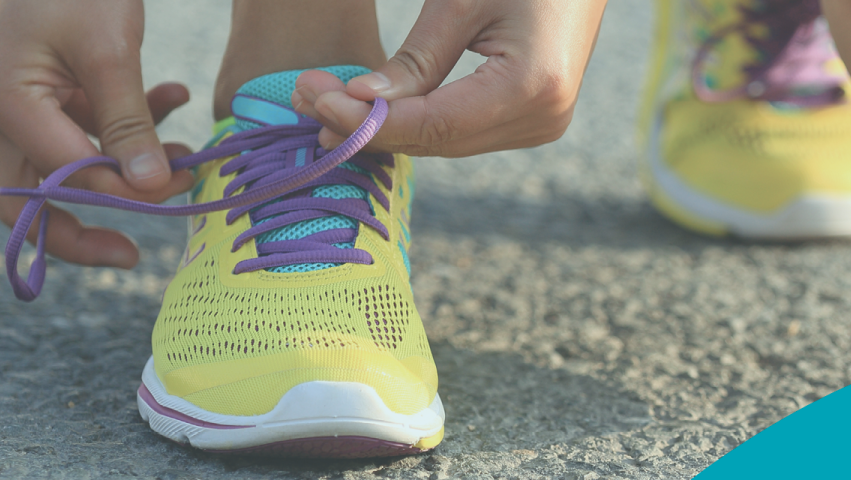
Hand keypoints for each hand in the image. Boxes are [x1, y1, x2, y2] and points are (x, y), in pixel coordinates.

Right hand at [0, 0, 194, 268]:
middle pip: (27, 196)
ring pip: (65, 162)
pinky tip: (174, 100)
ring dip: (125, 164)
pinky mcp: (44, 86)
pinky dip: (128, 124)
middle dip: (81, 226)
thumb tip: (152, 192)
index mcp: (0, 101)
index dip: (108, 201)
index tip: (160, 213)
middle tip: (132, 255)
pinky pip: (83, 126)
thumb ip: (129, 124)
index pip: (54, 179)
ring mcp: (16, 99)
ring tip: (186, 156)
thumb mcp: (111, 50)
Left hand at [293, 0, 608, 157]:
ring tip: (328, 102)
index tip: (315, 98)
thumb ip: (415, 59)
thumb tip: (358, 104)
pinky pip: (464, 132)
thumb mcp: (461, 1)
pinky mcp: (534, 121)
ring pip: (447, 142)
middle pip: (439, 140)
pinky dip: (418, 122)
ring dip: (387, 127)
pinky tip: (374, 109)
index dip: (370, 119)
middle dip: (368, 124)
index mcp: (533, 85)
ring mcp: (542, 125)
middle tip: (306, 96)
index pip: (435, 123)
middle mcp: (543, 118)